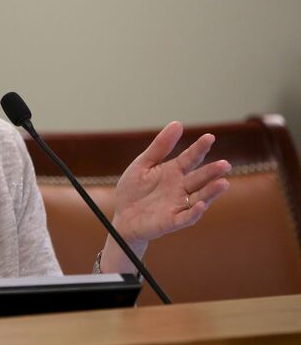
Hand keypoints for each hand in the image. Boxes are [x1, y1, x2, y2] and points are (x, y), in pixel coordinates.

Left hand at [100, 121, 230, 273]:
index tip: (209, 137)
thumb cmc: (133, 190)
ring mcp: (178, 205)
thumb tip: (177, 123)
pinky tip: (201, 205)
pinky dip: (194, 212)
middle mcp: (180, 188)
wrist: (121, 217)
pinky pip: (186, 218)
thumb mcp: (143, 164)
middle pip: (199, 178)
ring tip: (223, 183)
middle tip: (225, 164)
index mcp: (173, 172)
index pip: (190, 158)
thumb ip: (160, 147)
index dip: (199, 148)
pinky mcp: (171, 221)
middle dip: (212, 172)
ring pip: (199, 197)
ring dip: (211, 191)